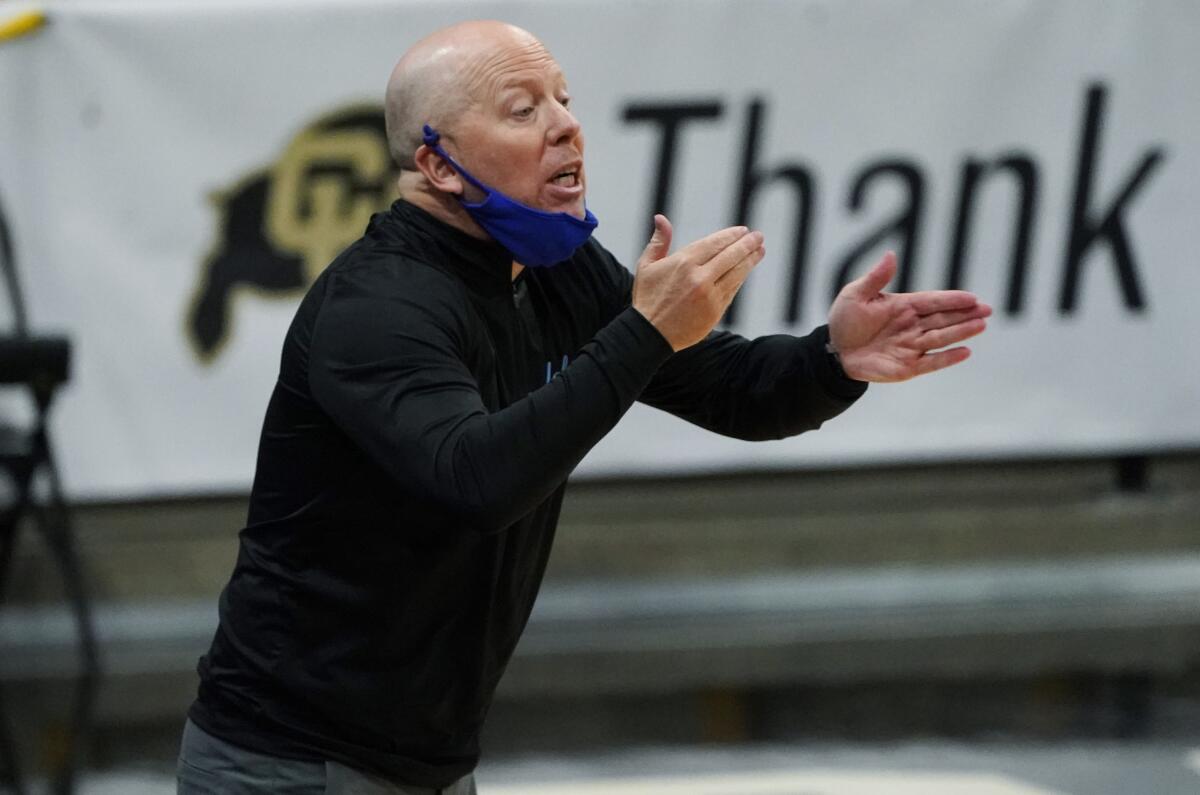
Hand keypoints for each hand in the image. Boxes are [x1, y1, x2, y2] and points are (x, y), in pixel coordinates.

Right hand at [632, 214, 764, 350]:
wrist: (650, 334)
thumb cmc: (647, 298)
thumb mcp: (646, 266)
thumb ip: (658, 241)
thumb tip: (661, 217)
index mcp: (683, 263)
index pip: (714, 243)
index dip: (731, 236)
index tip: (742, 230)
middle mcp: (698, 277)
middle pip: (730, 255)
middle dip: (747, 244)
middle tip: (758, 236)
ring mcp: (709, 295)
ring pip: (736, 272)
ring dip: (750, 260)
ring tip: (760, 250)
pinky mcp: (715, 311)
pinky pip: (732, 289)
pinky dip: (741, 278)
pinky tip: (746, 270)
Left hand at [828, 251, 991, 381]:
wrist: (834, 351)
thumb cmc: (845, 320)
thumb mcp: (856, 294)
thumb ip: (876, 278)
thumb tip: (891, 254)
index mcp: (904, 306)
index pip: (933, 301)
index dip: (952, 300)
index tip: (972, 297)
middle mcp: (912, 326)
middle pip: (944, 319)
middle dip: (965, 314)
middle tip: (987, 309)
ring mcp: (912, 346)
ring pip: (941, 338)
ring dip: (961, 332)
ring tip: (981, 325)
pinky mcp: (907, 367)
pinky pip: (931, 362)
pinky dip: (947, 358)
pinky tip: (965, 351)